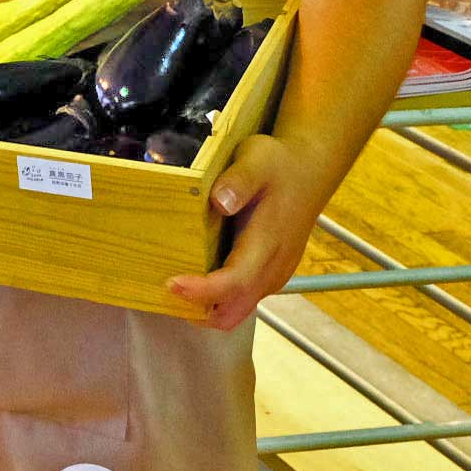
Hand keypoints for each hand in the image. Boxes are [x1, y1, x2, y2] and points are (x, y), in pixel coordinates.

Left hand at [165, 134, 319, 330]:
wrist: (308, 172)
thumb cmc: (278, 165)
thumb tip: (219, 202)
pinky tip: (193, 279)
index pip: (236, 281)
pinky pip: (241, 301)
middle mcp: (272, 268)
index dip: (203, 290)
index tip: (172, 284)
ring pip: (236, 311)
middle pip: (233, 311)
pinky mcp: (268, 275)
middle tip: (163, 291)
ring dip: (204, 308)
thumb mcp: (258, 159)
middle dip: (198, 310)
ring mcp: (272, 276)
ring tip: (172, 287)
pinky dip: (215, 301)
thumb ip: (239, 180)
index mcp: (269, 243)